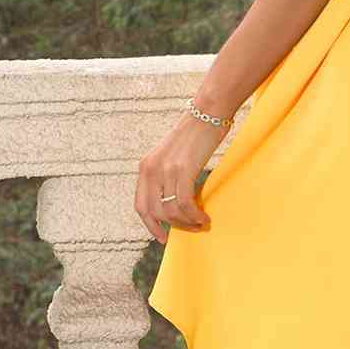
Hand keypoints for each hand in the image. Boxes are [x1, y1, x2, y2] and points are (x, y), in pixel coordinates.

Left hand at [135, 112, 221, 244]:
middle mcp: (151, 169)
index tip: (161, 236)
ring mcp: (166, 170)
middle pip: (154, 212)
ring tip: (200, 223)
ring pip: (170, 211)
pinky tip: (204, 218)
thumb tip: (174, 201)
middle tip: (189, 229)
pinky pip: (184, 204)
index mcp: (145, 166)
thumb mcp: (172, 156)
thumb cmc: (196, 133)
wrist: (208, 112)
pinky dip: (194, 215)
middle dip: (172, 226)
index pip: (141, 205)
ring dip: (186, 223)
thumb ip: (167, 175)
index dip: (150, 225)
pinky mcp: (183, 170)